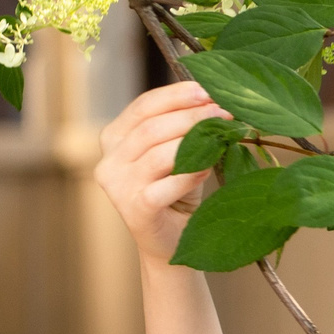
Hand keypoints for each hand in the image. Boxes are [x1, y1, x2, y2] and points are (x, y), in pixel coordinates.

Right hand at [96, 82, 230, 263]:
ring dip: (195, 140)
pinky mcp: (134, 210)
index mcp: (114, 138)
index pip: (143, 106)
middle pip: (151, 127)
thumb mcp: (178, 152)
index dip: (177, 95)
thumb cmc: (176, 191)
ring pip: (157, 153)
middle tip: (223, 112)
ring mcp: (118, 187)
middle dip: (191, 116)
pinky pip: (166, 185)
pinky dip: (191, 173)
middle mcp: (109, 161)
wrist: (172, 243)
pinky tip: (209, 166)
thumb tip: (216, 100)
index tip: (208, 89)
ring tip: (224, 134)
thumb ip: (185, 128)